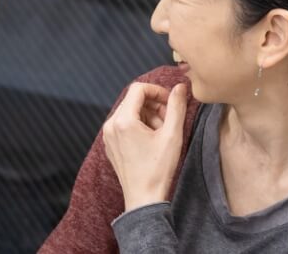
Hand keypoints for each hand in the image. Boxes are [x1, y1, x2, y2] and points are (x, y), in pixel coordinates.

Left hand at [101, 82, 187, 210]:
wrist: (144, 199)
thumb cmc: (158, 170)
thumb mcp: (172, 135)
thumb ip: (176, 107)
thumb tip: (180, 87)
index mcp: (123, 121)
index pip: (138, 89)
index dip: (157, 91)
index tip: (170, 102)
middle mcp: (110, 125)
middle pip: (133, 100)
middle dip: (153, 104)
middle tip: (169, 119)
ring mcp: (108, 136)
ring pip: (129, 112)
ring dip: (147, 115)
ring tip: (162, 131)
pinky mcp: (110, 145)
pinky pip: (123, 125)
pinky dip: (138, 125)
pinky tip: (152, 140)